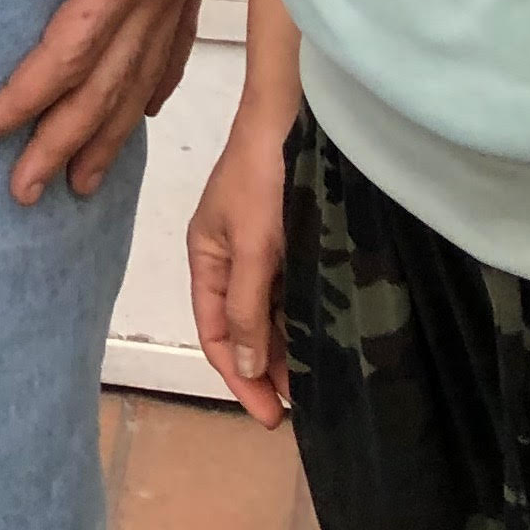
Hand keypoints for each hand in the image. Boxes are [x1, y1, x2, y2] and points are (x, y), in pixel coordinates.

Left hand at [0, 0, 229, 205]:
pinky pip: (170, 49)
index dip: (25, 100)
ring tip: (80, 183)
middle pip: (106, 88)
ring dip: (108, 136)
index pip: (67, 55)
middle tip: (23, 192)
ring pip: (142, 80)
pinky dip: (150, 91)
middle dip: (63, 145)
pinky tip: (136, 114)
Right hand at [187, 104, 292, 424]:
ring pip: (269, 314)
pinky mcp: (290, 238)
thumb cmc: (264, 178)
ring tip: (314, 384)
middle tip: (299, 408)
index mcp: (207, 257)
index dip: (239, 377)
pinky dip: (301, 321)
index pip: (216, 333)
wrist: (296, 113)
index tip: (271, 415)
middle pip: (242, 328)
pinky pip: (290, 293)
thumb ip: (248, 308)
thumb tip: (246, 368)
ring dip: (285, 348)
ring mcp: (262, 248)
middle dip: (265, 369)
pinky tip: (322, 340)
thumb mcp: (252, 246)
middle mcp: (231, 258)